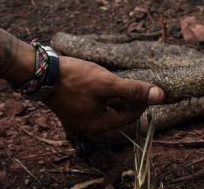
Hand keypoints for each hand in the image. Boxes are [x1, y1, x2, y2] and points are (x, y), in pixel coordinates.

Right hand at [43, 56, 163, 143]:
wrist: (42, 73)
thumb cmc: (75, 78)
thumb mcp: (107, 82)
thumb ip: (133, 90)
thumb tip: (161, 96)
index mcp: (99, 125)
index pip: (131, 118)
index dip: (142, 103)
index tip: (147, 88)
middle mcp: (89, 130)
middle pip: (119, 128)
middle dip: (132, 116)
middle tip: (141, 101)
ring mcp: (78, 125)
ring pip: (106, 126)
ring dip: (118, 116)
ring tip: (126, 102)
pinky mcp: (71, 115)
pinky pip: (93, 120)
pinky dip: (103, 114)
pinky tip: (104, 104)